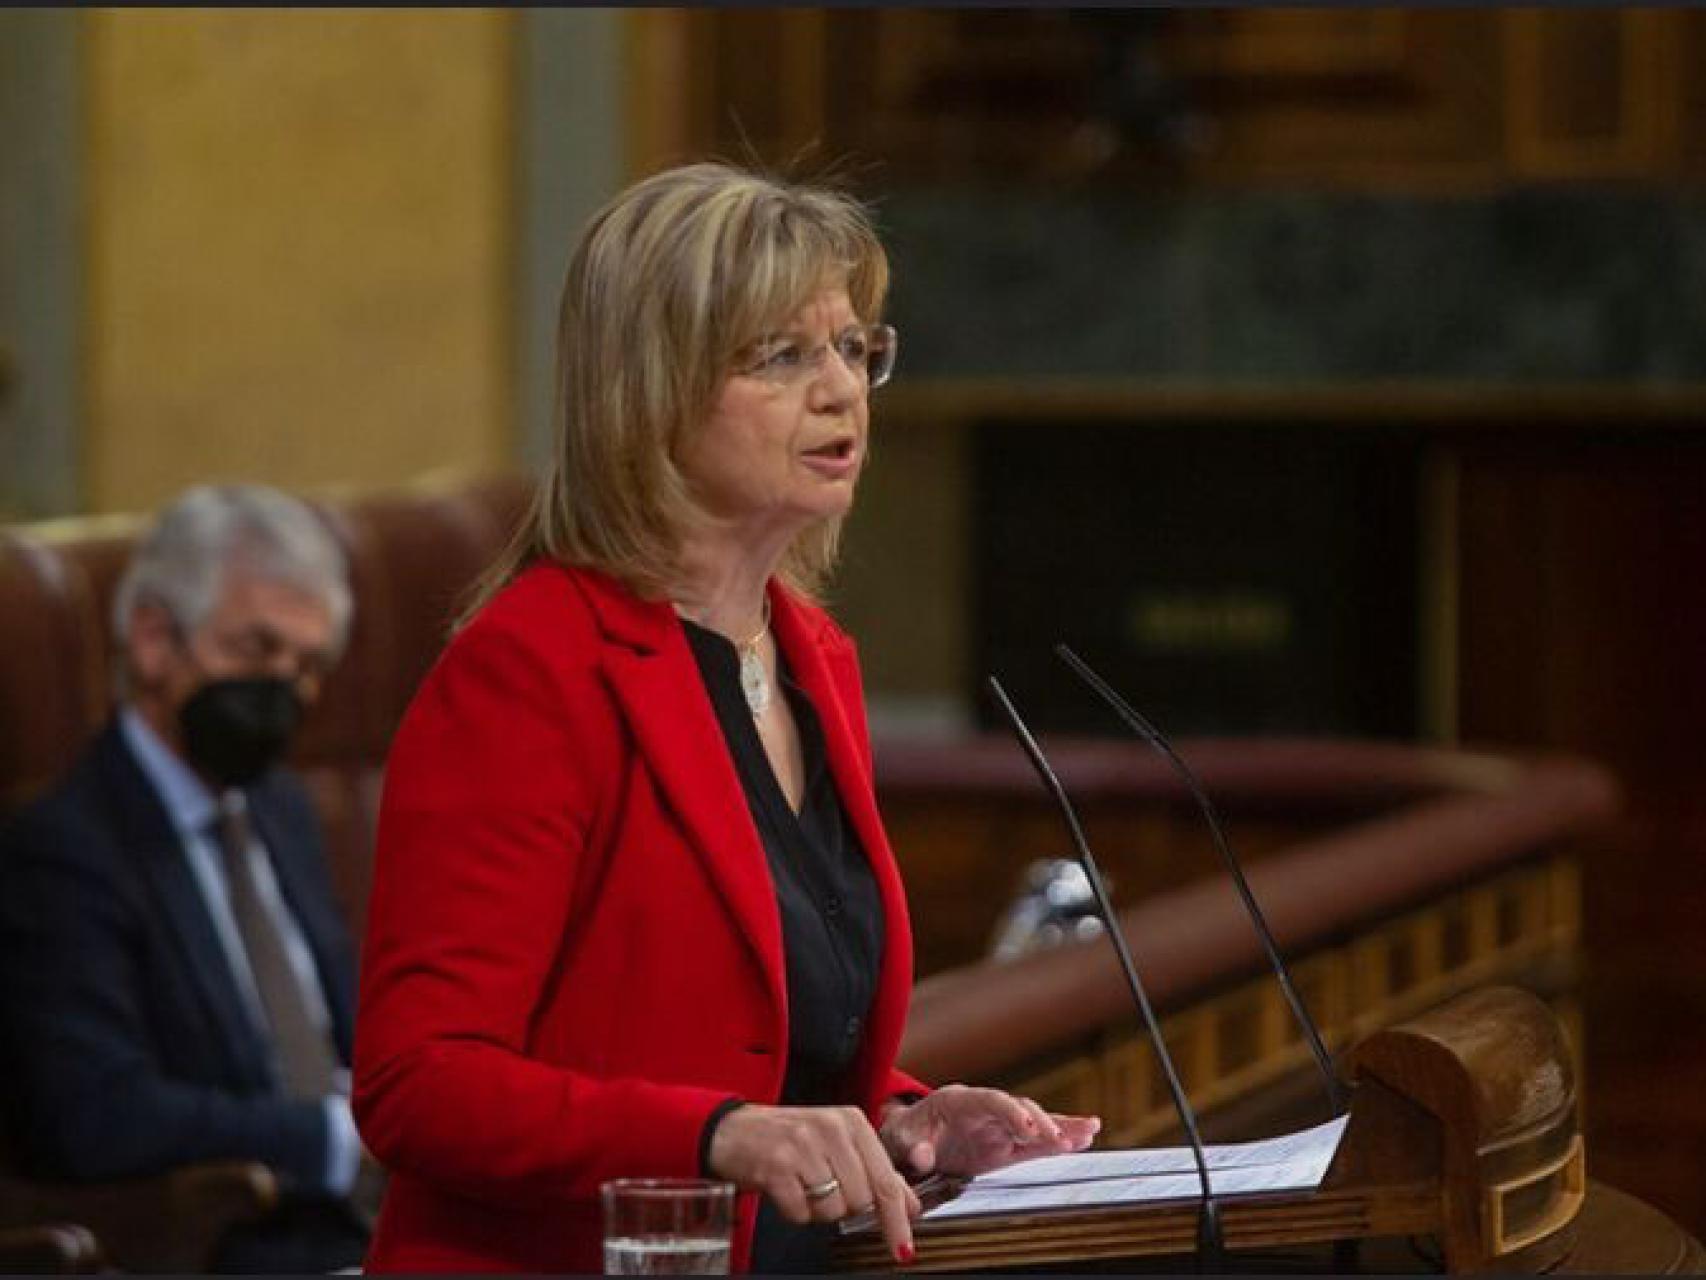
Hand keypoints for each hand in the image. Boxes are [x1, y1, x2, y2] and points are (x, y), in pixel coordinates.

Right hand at [706, 1104, 921, 1264]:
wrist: (733, 1130)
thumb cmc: (789, 1138)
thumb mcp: (836, 1143)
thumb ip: (874, 1170)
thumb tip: (910, 1205)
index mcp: (851, 1121)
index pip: (885, 1179)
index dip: (897, 1218)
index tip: (903, 1246)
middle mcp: (830, 1129)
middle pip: (861, 1200)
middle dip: (845, 1206)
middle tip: (823, 1186)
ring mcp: (802, 1147)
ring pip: (833, 1210)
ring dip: (818, 1209)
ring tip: (803, 1185)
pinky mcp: (776, 1167)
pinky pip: (801, 1214)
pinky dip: (795, 1211)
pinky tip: (786, 1190)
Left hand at [879, 1084, 1100, 1178]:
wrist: (906, 1141)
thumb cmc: (903, 1134)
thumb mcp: (900, 1140)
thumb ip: (912, 1146)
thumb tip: (921, 1155)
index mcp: (958, 1101)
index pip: (989, 1100)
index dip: (1008, 1110)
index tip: (1024, 1125)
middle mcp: (984, 1110)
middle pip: (1018, 1109)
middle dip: (1039, 1122)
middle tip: (1059, 1140)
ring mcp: (997, 1128)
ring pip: (1033, 1123)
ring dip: (1060, 1127)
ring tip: (1089, 1130)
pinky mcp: (1005, 1146)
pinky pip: (1035, 1144)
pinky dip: (1058, 1141)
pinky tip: (1083, 1139)